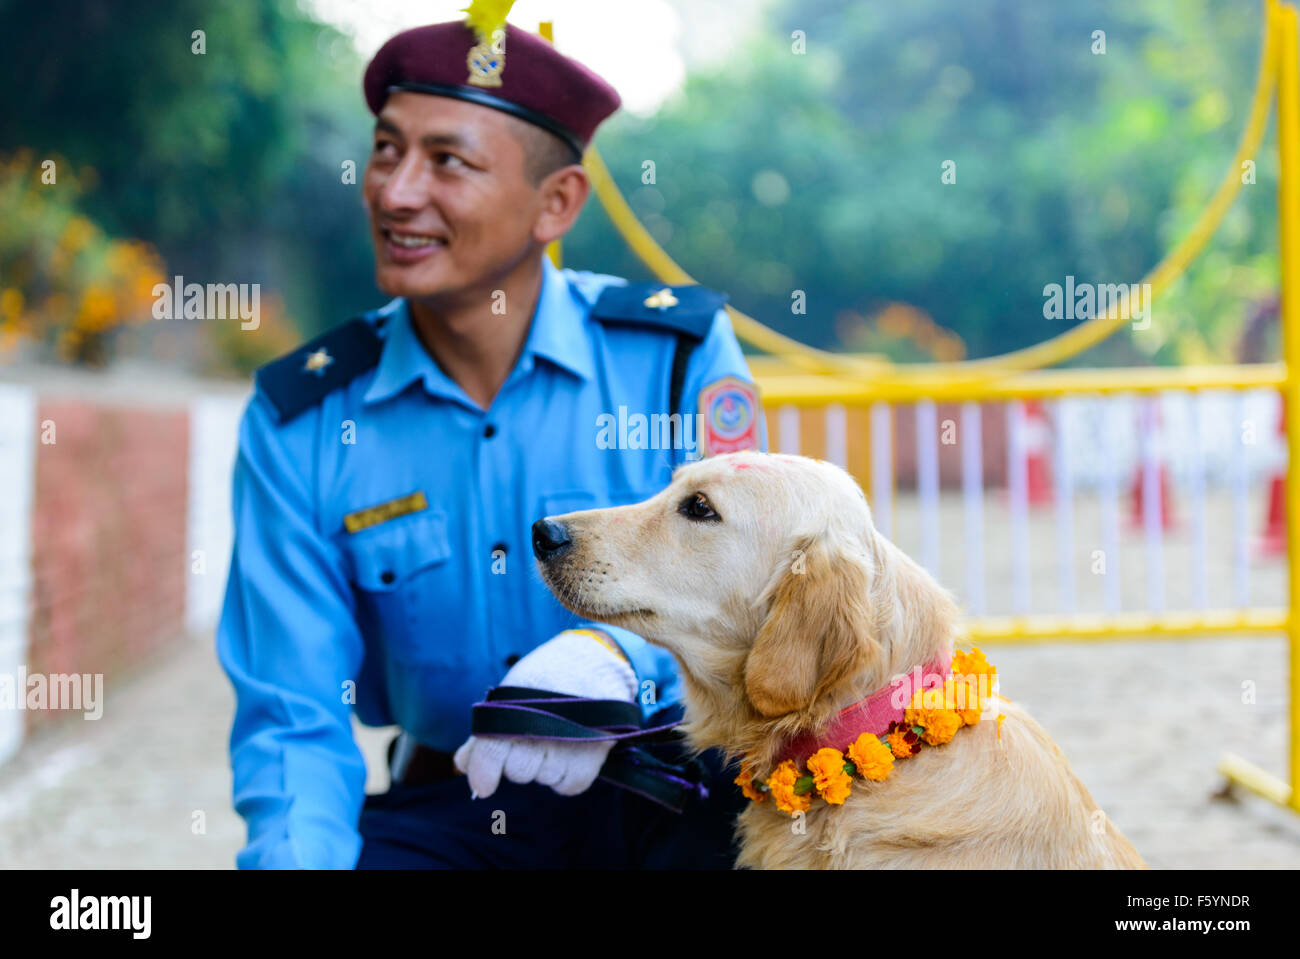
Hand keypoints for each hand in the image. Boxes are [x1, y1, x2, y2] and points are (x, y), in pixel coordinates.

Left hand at [453, 629, 636, 798]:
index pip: (493, 751)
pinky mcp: (593, 758)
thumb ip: (487, 731)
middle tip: (532, 738)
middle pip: (518, 772)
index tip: (482, 787)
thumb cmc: (548, 676)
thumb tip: (462, 764)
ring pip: (544, 778)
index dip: (484, 771)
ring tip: (556, 736)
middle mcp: (544, 729)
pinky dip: (566, 776)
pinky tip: (570, 751)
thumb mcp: (514, 692)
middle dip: (518, 761)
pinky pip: (568, 786)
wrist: (597, 661)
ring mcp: (570, 745)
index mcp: (518, 708)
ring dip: (545, 766)